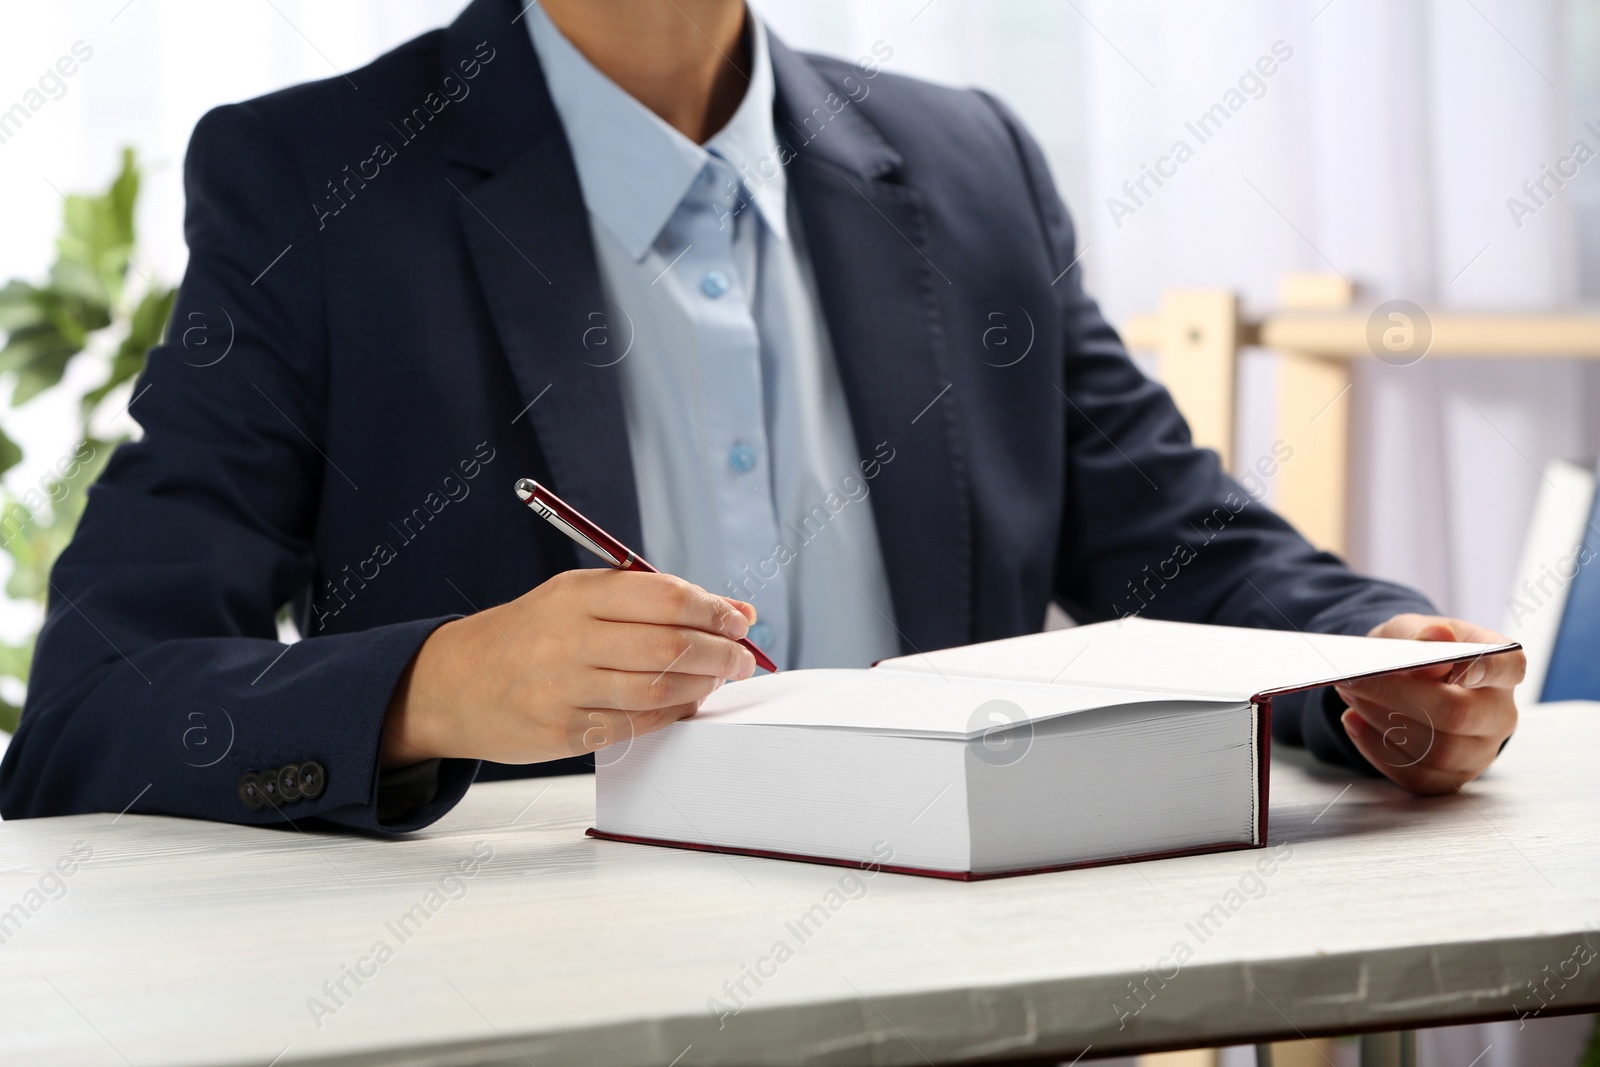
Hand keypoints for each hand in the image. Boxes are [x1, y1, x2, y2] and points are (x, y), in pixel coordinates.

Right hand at [381, 569, 757, 767]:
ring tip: (717, 679)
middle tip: (742, 657)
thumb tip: (737, 611)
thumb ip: (654, 599)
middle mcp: (567, 639)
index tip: (739, 621)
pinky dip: (672, 715)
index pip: (663, 596)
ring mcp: (562, 689)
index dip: (712, 610)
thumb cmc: (531, 634)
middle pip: (668, 646)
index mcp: (576, 595)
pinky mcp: (561, 732)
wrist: (453, 683)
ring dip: (701, 685)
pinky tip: (685, 703)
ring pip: (657, 690)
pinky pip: (635, 726)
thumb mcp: (579, 598)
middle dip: (719, 652)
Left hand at [1333, 613, 1523, 794]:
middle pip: (1458, 714)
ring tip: (1353, 696)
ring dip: (1384, 723)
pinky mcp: (1453, 777)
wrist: (1400, 680)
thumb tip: (1436, 636)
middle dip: (1397, 696)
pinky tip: (1355, 722)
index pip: (1510, 667)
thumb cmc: (1413, 651)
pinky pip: (1418, 777)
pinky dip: (1377, 750)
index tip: (1453, 664)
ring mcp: (1481, 750)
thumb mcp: (1408, 630)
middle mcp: (1500, 712)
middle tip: (1357, 679)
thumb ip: (1420, 633)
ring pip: (1438, 751)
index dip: (1486, 669)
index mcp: (1500, 667)